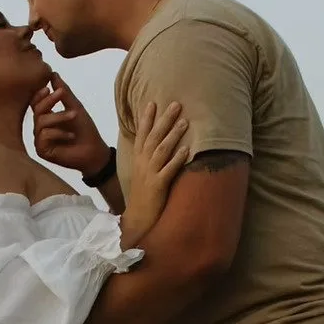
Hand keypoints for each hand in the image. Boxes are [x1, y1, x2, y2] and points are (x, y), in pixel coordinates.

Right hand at [32, 73, 111, 177]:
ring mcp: (40, 140)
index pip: (36, 103)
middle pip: (36, 110)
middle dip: (49, 100)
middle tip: (61, 94)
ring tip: (74, 116)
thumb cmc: (85, 130)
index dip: (39, 94)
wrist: (94, 151)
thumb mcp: (75, 107)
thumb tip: (53, 74)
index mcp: (46, 117)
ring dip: (59, 116)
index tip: (48, 86)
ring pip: (41, 122)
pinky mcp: (42, 151)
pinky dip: (59, 133)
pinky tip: (71, 136)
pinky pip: (44, 136)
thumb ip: (64, 93)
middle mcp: (40, 128)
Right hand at [119, 101, 189, 248]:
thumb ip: (149, 159)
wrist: (137, 220)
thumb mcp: (143, 174)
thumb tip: (159, 146)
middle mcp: (142, 163)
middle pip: (154, 137)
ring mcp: (150, 174)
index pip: (142, 134)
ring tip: (185, 121)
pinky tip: (187, 149)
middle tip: (176, 104)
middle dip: (165, 120)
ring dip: (173, 135)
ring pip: (162, 150)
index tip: (153, 103)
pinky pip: (169, 170)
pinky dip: (177, 159)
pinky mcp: (158, 186)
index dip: (147, 119)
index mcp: (138, 159)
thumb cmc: (143, 196)